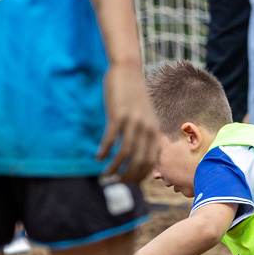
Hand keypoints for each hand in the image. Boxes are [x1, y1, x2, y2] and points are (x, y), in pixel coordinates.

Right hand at [98, 60, 158, 183]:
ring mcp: (133, 122)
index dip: (139, 176)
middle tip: (115, 183)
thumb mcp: (145, 117)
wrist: (128, 71)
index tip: (128, 183)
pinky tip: (98, 158)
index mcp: (154, 131)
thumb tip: (141, 155)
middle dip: (127, 177)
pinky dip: (104, 151)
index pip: (150, 162)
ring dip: (114, 168)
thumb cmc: (134, 96)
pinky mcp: (118, 115)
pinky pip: (111, 139)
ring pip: (125, 154)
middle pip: (139, 161)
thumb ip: (145, 135)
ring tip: (105, 176)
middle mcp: (146, 129)